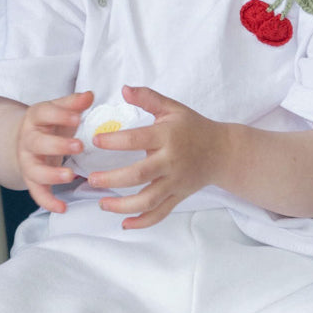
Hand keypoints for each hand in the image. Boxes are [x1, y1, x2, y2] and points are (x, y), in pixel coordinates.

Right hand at [13, 90, 93, 212]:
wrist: (26, 141)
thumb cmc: (50, 125)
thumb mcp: (59, 110)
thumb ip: (74, 103)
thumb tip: (90, 95)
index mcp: (36, 118)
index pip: (44, 113)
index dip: (60, 115)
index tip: (78, 117)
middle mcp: (28, 139)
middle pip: (37, 143)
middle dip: (57, 145)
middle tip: (79, 146)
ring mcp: (27, 161)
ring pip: (34, 170)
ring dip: (51, 174)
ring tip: (70, 176)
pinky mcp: (31, 179)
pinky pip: (36, 192)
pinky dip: (47, 201)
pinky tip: (62, 208)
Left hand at [88, 85, 227, 227]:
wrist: (223, 151)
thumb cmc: (192, 127)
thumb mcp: (172, 108)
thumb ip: (148, 98)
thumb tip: (123, 89)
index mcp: (167, 137)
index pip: (138, 139)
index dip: (115, 141)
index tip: (95, 141)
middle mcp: (171, 162)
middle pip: (139, 175)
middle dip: (112, 179)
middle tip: (90, 179)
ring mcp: (175, 182)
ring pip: (149, 200)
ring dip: (123, 206)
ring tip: (101, 203)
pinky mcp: (178, 197)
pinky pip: (161, 213)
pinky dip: (143, 222)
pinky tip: (124, 224)